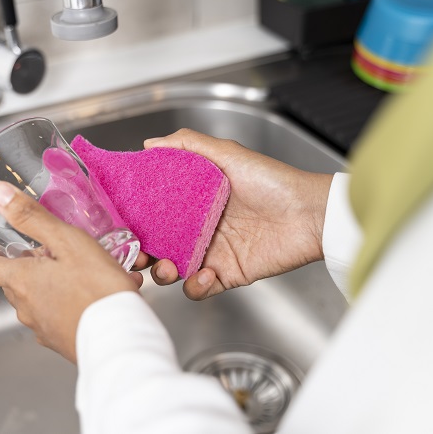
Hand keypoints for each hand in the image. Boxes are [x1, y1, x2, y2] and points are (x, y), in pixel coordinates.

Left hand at [0, 182, 140, 362]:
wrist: (120, 339)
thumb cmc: (97, 290)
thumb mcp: (66, 242)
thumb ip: (31, 217)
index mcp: (20, 280)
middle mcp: (25, 307)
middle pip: (13, 279)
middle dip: (25, 261)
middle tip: (48, 247)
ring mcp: (42, 327)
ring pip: (36, 297)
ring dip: (50, 281)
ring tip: (81, 269)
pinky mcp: (60, 340)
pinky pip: (56, 315)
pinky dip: (67, 301)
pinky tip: (94, 293)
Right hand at [142, 129, 332, 300]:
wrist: (309, 214)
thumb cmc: (272, 181)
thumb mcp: (227, 153)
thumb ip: (187, 145)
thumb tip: (149, 144)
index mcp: (192, 201)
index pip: (154, 213)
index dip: (136, 220)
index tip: (122, 224)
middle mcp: (197, 228)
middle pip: (157, 246)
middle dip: (141, 254)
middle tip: (137, 254)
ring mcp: (211, 252)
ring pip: (172, 270)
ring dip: (163, 273)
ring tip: (169, 267)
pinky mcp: (227, 274)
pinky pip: (199, 288)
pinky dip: (195, 286)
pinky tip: (206, 274)